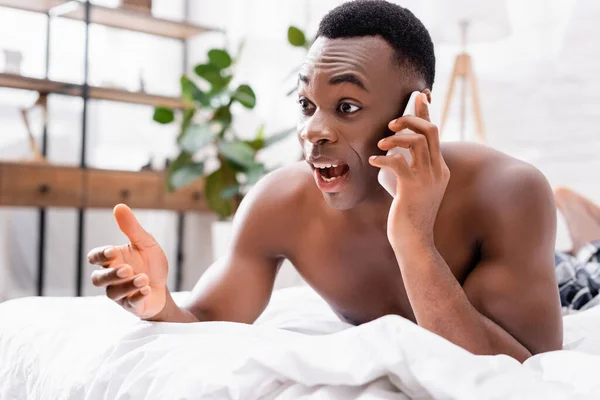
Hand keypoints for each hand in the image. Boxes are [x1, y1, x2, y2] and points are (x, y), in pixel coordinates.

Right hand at [88, 204, 168, 318]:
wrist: (163, 286)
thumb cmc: (149, 263)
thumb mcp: (145, 243)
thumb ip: (132, 228)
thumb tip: (119, 206)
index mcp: (112, 260)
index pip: (95, 257)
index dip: (100, 255)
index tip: (112, 251)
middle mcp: (111, 278)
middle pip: (98, 278)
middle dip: (111, 274)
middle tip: (127, 269)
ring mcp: (120, 294)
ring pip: (112, 292)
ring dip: (127, 285)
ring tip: (143, 278)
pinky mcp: (131, 305)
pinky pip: (130, 303)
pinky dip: (137, 296)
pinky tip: (147, 290)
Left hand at [369, 93, 449, 248]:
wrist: (415, 243)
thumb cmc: (409, 217)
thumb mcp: (412, 189)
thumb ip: (409, 170)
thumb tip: (395, 154)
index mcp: (439, 169)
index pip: (434, 133)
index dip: (425, 112)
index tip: (418, 96)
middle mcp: (437, 171)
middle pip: (430, 130)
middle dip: (410, 119)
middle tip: (391, 122)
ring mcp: (427, 179)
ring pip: (416, 142)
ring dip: (395, 137)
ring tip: (380, 145)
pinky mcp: (412, 188)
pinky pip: (398, 162)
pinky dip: (383, 158)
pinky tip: (374, 163)